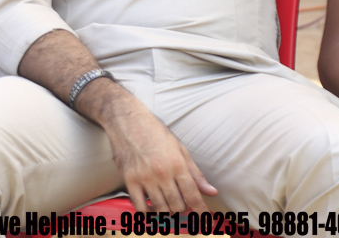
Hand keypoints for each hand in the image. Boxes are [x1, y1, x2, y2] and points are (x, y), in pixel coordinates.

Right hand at [104, 97, 217, 212]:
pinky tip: (151, 209)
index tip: (205, 219)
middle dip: (183, 209)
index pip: (193, 195)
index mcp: (177, 164)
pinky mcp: (129, 179)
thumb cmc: (154, 131)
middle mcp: (162, 173)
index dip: (201, 210)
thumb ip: (195, 172)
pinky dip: (147, 213)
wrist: (126, 120)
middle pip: (178, 205)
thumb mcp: (179, 148)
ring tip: (168, 207)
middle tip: (182, 206)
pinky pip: (140, 205)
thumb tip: (211, 192)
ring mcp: (144, 177)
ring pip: (160, 208)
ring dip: (167, 212)